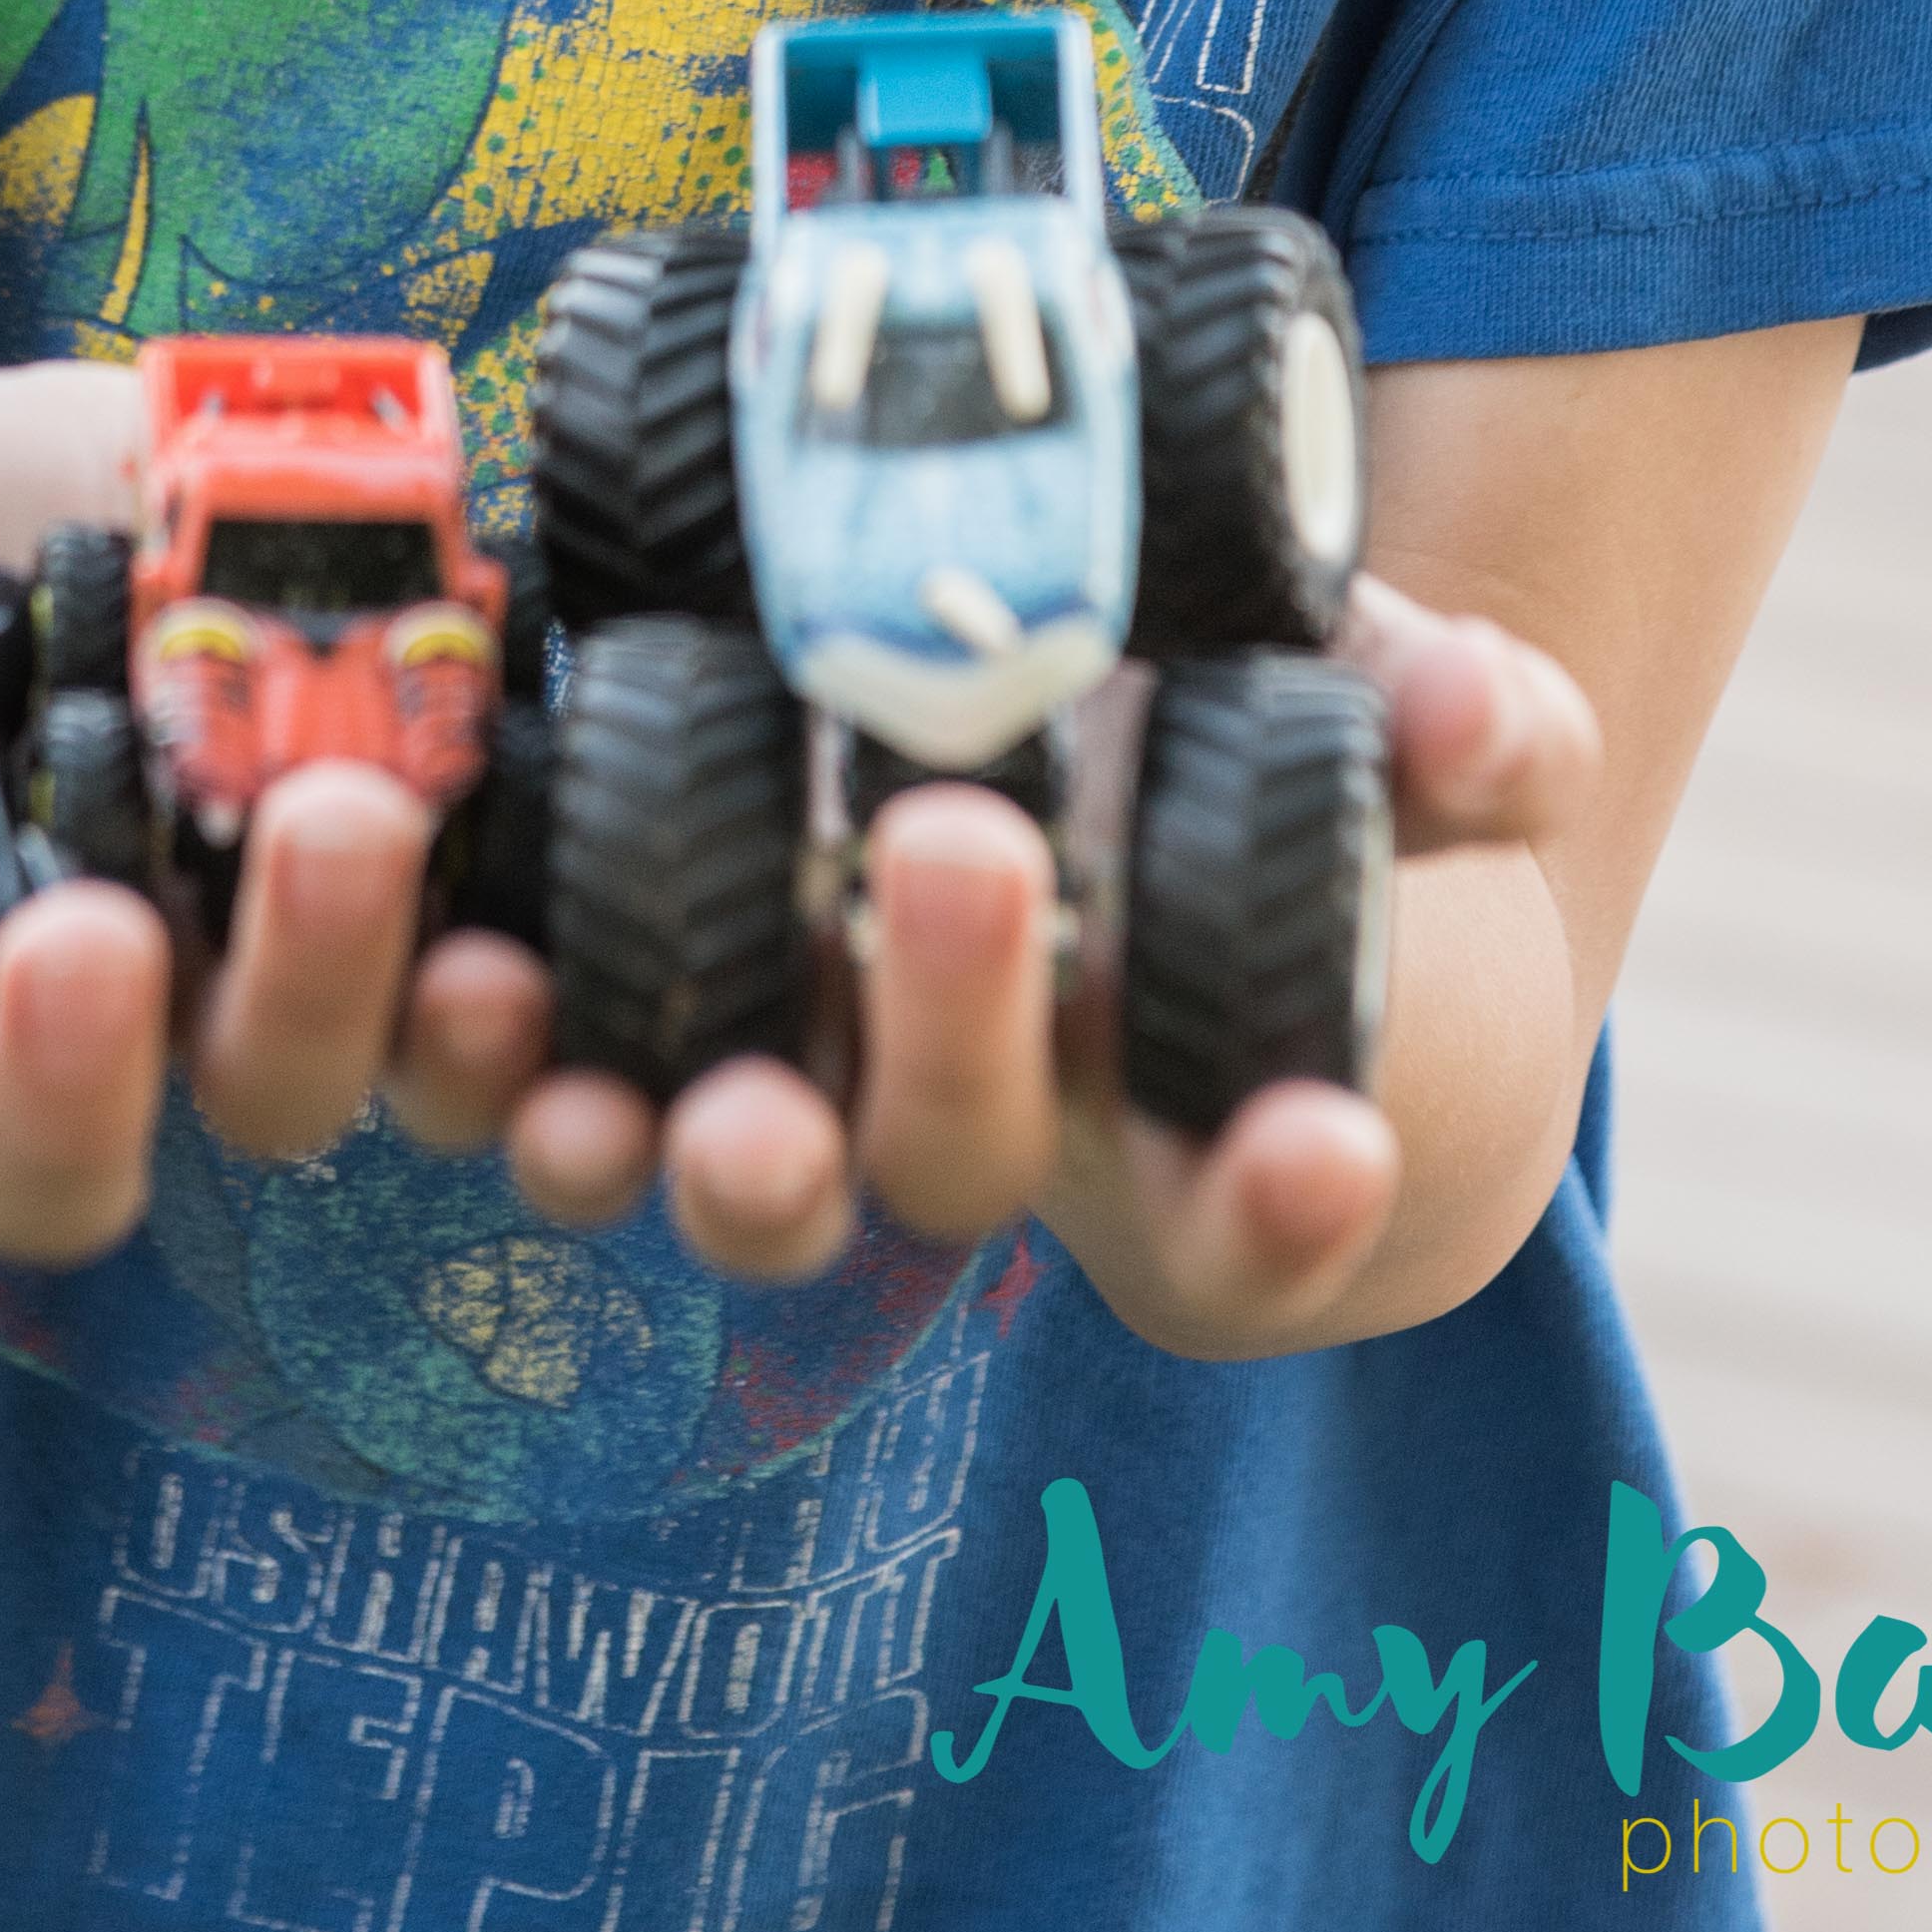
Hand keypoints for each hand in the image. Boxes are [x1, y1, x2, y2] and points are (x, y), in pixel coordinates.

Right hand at [0, 367, 550, 1249]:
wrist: (28, 463)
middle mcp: (56, 1004)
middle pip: (71, 1142)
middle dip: (73, 1071)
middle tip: (80, 935)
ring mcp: (231, 944)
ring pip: (290, 1065)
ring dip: (328, 985)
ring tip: (345, 823)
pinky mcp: (394, 834)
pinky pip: (474, 963)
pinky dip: (505, 962)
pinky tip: (524, 906)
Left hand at [502, 580, 1598, 1361]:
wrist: (1073, 741)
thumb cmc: (1275, 756)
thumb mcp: (1390, 715)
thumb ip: (1468, 726)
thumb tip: (1482, 716)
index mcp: (1182, 1097)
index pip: (1258, 1215)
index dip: (1291, 1201)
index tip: (1328, 1136)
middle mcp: (979, 1115)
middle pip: (953, 1160)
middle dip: (956, 1038)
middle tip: (968, 854)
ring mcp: (798, 1077)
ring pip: (732, 1175)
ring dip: (680, 1144)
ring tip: (648, 1096)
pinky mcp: (626, 1003)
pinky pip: (539, 1067)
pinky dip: (481, 1043)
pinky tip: (449, 971)